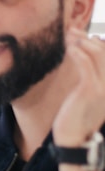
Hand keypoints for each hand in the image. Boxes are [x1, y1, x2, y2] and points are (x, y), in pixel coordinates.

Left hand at [53, 28, 104, 145]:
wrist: (73, 140)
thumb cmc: (76, 120)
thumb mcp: (87, 99)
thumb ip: (90, 83)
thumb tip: (85, 67)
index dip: (99, 44)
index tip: (84, 36)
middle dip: (89, 38)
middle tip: (73, 30)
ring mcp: (103, 86)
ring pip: (97, 55)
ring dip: (82, 41)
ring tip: (68, 35)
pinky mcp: (90, 90)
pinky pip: (86, 65)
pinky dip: (78, 52)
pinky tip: (69, 47)